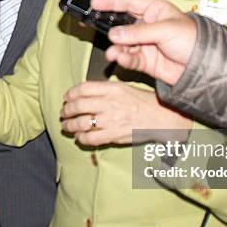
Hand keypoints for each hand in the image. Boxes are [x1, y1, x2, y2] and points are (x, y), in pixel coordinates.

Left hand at [61, 80, 191, 145]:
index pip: (83, 88)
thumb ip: (106, 90)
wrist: (162, 118)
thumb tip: (86, 94)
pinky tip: (80, 137)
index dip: (71, 94)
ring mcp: (111, 120)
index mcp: (112, 89)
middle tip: (64, 113)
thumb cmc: (145, 103)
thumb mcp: (125, 88)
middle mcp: (109, 103)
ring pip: (80, 123)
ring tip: (67, 126)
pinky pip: (90, 138)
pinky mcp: (113, 135)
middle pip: (78, 105)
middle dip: (66, 110)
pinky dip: (81, 138)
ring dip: (69, 125)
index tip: (67, 97)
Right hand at [91, 0, 196, 85]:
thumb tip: (115, 34)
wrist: (204, 67)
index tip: (94, 3)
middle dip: (107, 27)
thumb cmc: (194, 40)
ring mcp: (146, 44)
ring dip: (116, 48)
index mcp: (155, 10)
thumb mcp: (166, 30)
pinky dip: (123, 58)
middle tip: (91, 27)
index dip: (111, 2)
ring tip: (113, 52)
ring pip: (123, 44)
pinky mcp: (146, 61)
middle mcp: (148, 26)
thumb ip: (139, 32)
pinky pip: (129, 58)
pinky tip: (121, 58)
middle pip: (122, 23)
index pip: (128, 2)